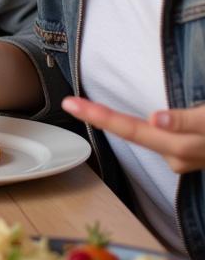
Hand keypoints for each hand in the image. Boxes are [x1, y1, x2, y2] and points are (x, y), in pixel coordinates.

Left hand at [62, 96, 204, 173]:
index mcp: (183, 145)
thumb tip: (156, 119)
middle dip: (101, 118)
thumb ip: (189, 120)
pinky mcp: (189, 154)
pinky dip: (144, 128)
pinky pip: (161, 140)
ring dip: (121, 123)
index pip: (133, 129)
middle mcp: (179, 156)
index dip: (101, 116)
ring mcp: (185, 158)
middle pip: (133, 134)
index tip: (71, 104)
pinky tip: (141, 121)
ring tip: (93, 106)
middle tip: (68, 101)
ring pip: (148, 137)